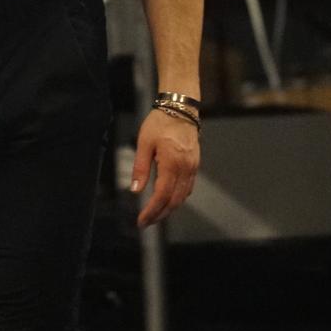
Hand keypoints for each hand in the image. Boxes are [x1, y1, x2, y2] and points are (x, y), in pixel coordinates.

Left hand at [131, 109, 199, 227]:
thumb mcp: (144, 142)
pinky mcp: (194, 164)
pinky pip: (188, 188)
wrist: (181, 108)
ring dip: (169, 209)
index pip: (162, 196)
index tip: (141, 221)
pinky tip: (168, 199)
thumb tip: (136, 190)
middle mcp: (185, 168)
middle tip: (146, 222)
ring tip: (155, 214)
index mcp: (172, 163)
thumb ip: (141, 167)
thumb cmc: (160, 123)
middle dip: (160, 215)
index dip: (152, 211)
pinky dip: (178, 198)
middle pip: (174, 201)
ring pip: (183, 197)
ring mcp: (192, 167)